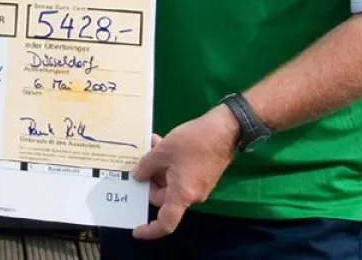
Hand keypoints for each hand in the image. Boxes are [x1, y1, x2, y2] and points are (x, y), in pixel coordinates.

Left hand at [131, 106, 239, 239]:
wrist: (225, 130)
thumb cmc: (193, 142)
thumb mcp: (163, 151)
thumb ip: (146, 166)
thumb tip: (137, 177)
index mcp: (182, 195)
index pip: (166, 222)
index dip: (150, 230)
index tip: (136, 231)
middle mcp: (192, 195)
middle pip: (163, 197)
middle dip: (150, 179)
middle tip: (141, 159)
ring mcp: (198, 186)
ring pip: (170, 183)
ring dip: (159, 167)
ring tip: (152, 144)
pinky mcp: (202, 175)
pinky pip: (179, 175)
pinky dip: (169, 163)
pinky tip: (162, 144)